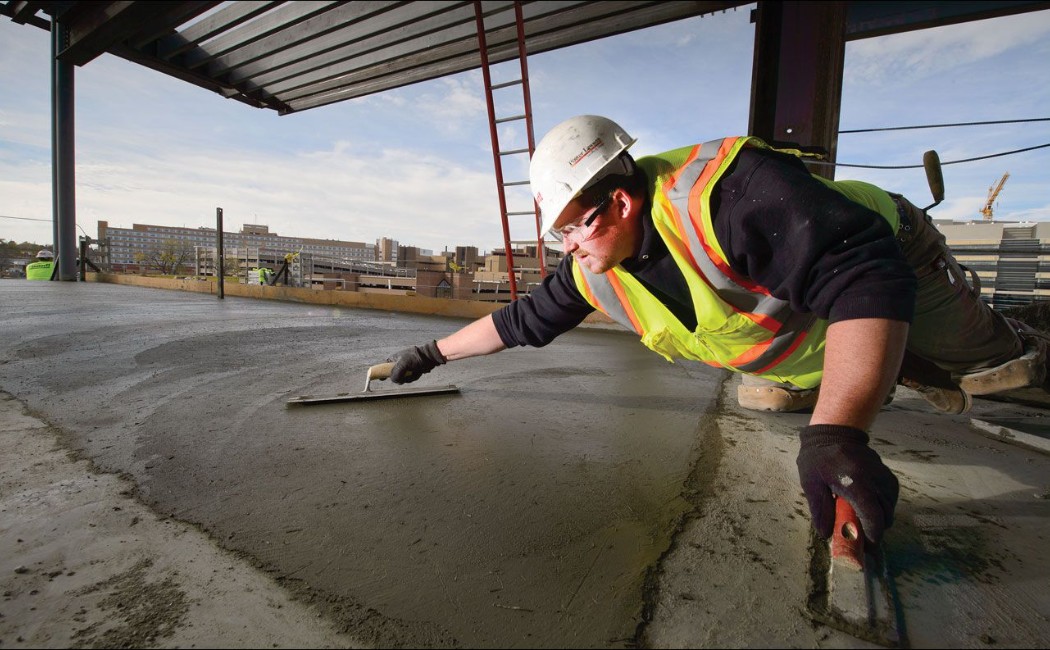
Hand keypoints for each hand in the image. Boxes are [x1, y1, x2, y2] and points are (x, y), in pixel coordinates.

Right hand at [387, 340, 445, 383]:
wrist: (429, 357)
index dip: (382, 373)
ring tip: (413, 372)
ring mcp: (405, 368)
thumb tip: (394, 380)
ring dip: (408, 378)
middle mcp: (398, 363)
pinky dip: (414, 377)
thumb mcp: (403, 365)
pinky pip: (409, 378)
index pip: (383, 367)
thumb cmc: (415, 358)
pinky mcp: (412, 371)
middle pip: (394, 376)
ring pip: (402, 378)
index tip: (381, 379)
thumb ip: (396, 373)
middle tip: (405, 376)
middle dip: (400, 378)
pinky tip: (417, 372)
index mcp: (393, 359)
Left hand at [796, 424, 898, 543]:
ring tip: (863, 522)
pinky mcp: (887, 474)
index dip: (873, 535)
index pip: (874, 517)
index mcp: (856, 483)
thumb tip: (826, 534)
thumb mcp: (812, 484)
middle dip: (876, 530)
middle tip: (861, 537)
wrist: (832, 434)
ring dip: (880, 519)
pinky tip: (869, 507)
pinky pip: (891, 497)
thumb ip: (821, 509)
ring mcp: (883, 476)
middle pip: (886, 515)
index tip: (866, 546)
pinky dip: (884, 506)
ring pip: (891, 507)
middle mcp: (875, 480)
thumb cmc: (818, 460)